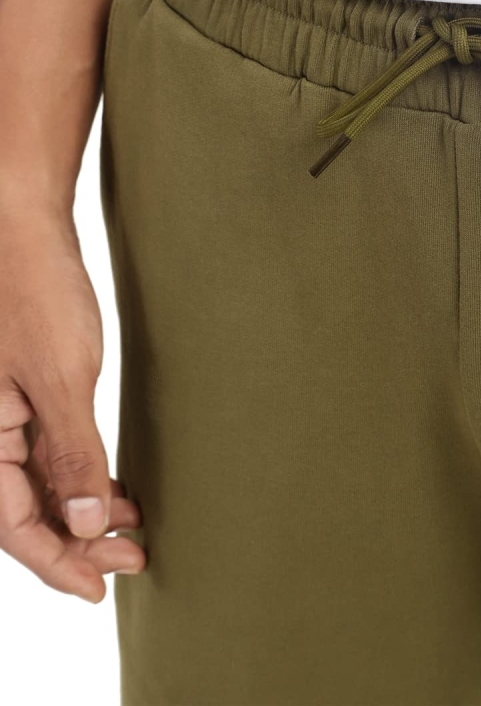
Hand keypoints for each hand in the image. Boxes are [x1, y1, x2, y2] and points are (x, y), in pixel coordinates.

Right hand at [0, 207, 144, 602]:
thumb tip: (82, 523)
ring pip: (40, 483)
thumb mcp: (62, 379)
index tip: (101, 587)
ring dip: (84, 510)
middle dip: (78, 542)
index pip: (12, 525)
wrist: (26, 230)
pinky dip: (82, 475)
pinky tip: (114, 487)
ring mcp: (5, 413)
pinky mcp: (28, 392)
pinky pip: (48, 452)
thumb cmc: (37, 294)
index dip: (57, 562)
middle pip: (27, 509)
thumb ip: (70, 453)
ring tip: (132, 529)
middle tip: (132, 559)